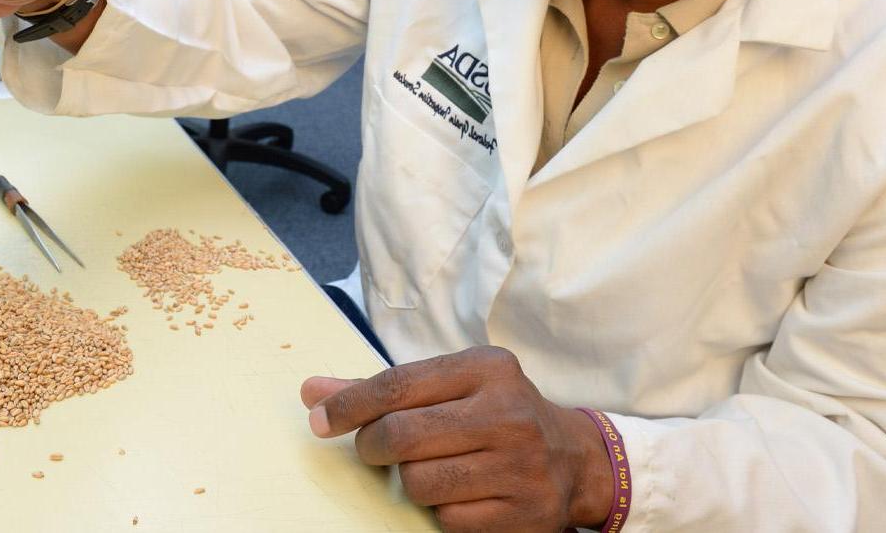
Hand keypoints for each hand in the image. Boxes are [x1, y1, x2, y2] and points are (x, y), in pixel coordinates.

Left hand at [301, 346, 611, 532]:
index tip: (319, 419)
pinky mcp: (526, 515)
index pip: (399, 384)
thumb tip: (312, 392)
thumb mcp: (451, 387)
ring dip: (411, 482)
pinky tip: (460, 495)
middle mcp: (509, 413)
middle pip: (403, 435)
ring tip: (430, 471)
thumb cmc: (494, 415)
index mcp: (488, 368)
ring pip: (421, 483)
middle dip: (372, 446)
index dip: (350, 404)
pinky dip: (442, 512)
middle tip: (373, 450)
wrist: (574, 459)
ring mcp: (522, 467)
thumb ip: (382, 389)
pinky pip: (449, 520)